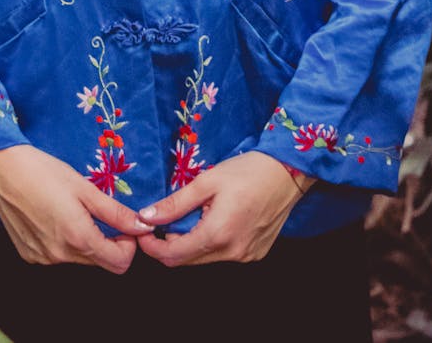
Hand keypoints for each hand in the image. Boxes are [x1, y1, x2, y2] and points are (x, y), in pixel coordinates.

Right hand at [0, 145, 151, 273]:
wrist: (1, 169)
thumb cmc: (43, 172)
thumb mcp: (84, 188)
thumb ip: (115, 212)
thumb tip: (142, 226)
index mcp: (78, 238)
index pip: (119, 264)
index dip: (129, 245)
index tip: (125, 226)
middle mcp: (60, 255)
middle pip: (100, 262)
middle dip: (108, 242)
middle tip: (101, 214)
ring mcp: (43, 258)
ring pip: (79, 259)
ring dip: (85, 240)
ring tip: (74, 210)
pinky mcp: (29, 254)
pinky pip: (58, 255)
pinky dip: (64, 241)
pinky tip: (54, 216)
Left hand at [136, 151, 314, 266]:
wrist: (288, 172)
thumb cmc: (247, 171)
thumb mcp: (206, 181)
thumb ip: (175, 203)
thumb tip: (147, 216)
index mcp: (218, 235)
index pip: (174, 256)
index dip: (153, 247)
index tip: (142, 232)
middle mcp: (233, 253)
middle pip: (188, 260)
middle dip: (170, 243)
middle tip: (166, 218)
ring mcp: (246, 256)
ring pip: (205, 258)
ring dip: (192, 241)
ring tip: (196, 213)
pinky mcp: (255, 253)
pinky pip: (224, 254)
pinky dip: (211, 241)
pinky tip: (216, 218)